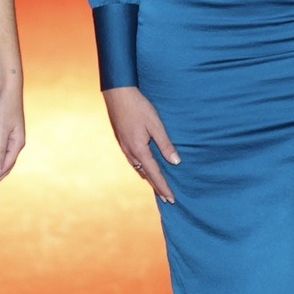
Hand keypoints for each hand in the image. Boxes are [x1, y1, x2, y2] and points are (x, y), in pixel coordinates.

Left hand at [0, 81, 25, 181]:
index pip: (6, 166)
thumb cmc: (5, 108)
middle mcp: (17, 143)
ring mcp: (13, 137)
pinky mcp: (6, 132)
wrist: (8, 89)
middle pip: (7, 164)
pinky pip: (0, 149)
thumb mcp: (1, 130)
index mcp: (18, 144)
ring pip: (3, 157)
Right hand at [102, 86, 179, 202]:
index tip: (172, 199)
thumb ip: (165, 144)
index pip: (155, 174)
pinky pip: (133, 161)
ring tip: (157, 185)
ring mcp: (124, 147)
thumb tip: (176, 162)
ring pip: (138, 169)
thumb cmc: (138, 107)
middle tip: (166, 198)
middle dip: (156, 186)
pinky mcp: (122, 140)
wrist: (117, 94)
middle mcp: (130, 152)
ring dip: (148, 178)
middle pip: (145, 175)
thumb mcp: (156, 124)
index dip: (164, 187)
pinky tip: (144, 167)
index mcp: (139, 150)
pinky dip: (141, 169)